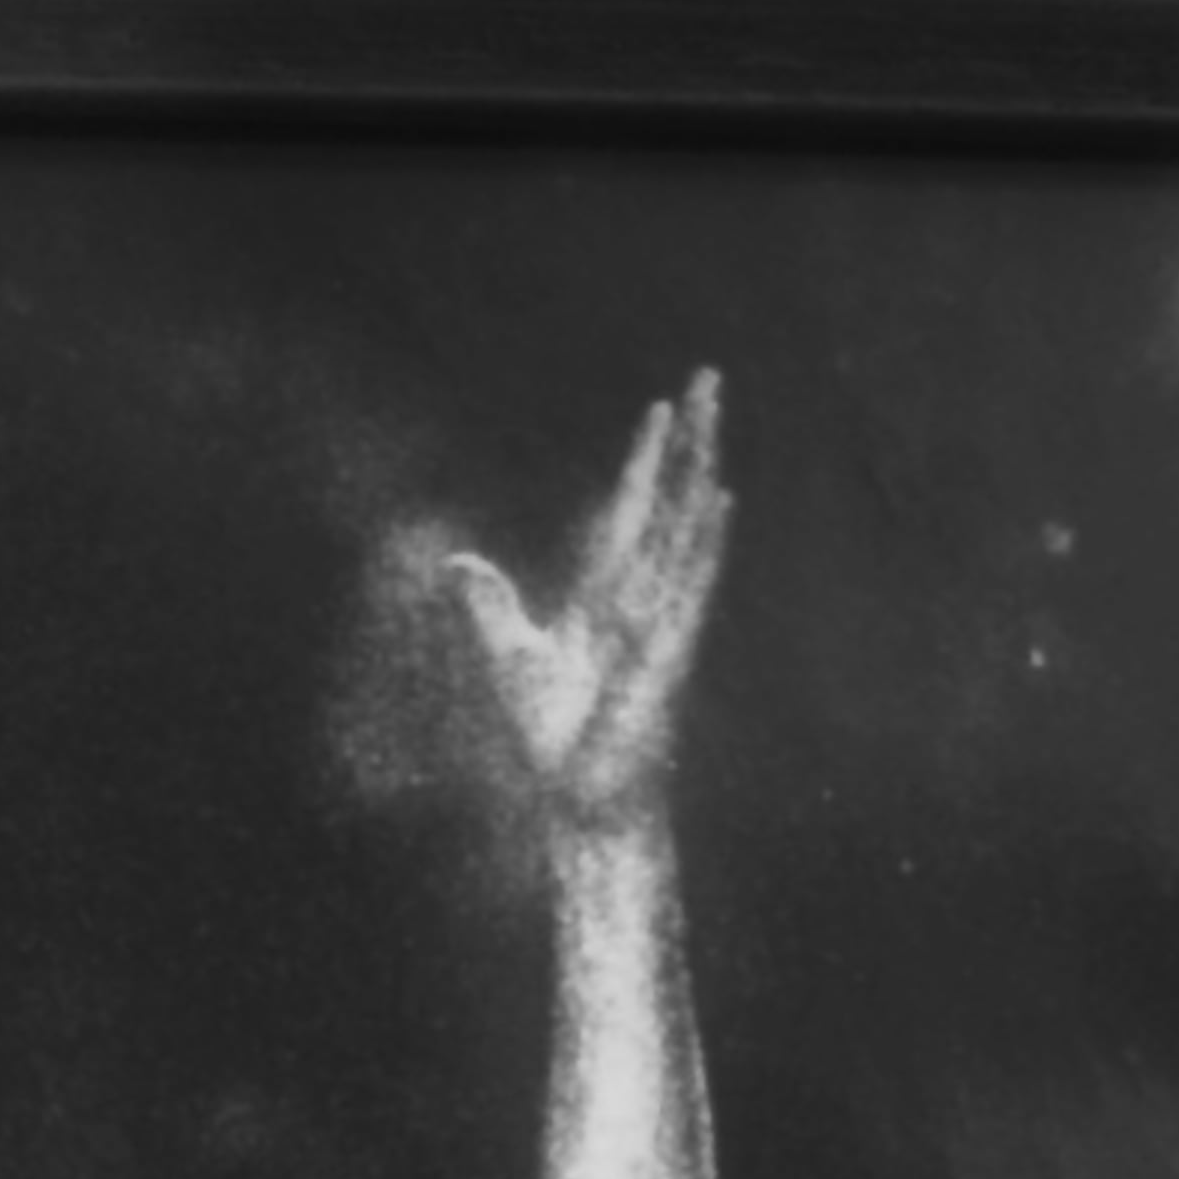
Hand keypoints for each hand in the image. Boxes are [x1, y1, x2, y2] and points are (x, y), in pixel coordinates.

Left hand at [450, 372, 729, 838]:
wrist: (581, 800)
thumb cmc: (556, 744)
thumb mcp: (511, 661)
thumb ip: (492, 609)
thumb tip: (457, 563)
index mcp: (605, 599)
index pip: (629, 515)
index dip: (643, 464)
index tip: (659, 411)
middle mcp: (640, 598)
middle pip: (668, 502)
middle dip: (686, 442)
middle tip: (707, 378)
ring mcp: (659, 618)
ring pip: (684, 527)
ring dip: (699, 470)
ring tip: (716, 417)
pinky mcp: (667, 649)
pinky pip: (691, 586)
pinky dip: (705, 541)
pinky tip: (720, 499)